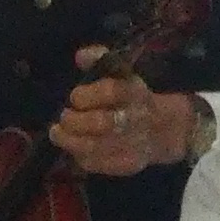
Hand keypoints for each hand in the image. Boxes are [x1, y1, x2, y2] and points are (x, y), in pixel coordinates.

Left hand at [51, 63, 196, 176]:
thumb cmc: (132, 98)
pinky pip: (98, 164)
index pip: (113, 91)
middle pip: (104, 123)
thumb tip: (80, 56)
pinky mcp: (127, 164)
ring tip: (57, 133)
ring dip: (71, 140)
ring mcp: (133, 145)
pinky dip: (80, 156)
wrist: (163, 130)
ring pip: (97, 146)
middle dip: (76, 121)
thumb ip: (100, 60)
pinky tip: (72, 147)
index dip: (89, 95)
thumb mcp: (122, 74)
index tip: (74, 97)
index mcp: (135, 92)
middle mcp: (137, 119)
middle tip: (64, 117)